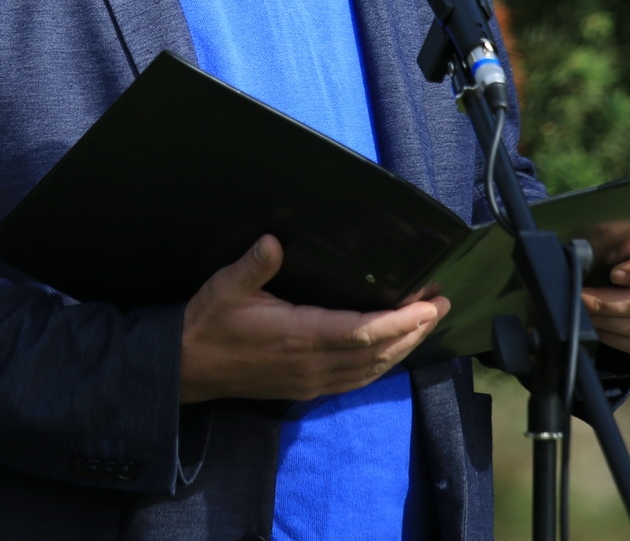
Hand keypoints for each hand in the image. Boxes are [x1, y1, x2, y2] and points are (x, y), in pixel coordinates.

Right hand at [178, 235, 450, 403]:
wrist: (187, 368)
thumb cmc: (208, 324)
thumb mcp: (225, 287)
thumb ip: (254, 265)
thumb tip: (273, 241)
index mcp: (299, 335)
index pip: (365, 332)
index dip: (403, 321)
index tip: (430, 304)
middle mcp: (313, 364)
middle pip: (379, 352)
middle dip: (415, 330)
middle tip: (442, 305)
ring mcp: (311, 380)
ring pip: (372, 370)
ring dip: (404, 348)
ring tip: (427, 324)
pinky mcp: (306, 389)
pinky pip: (356, 380)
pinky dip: (381, 365)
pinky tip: (392, 352)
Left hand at [582, 234, 629, 355]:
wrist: (605, 266)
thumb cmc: (605, 245)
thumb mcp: (607, 235)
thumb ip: (617, 244)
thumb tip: (618, 272)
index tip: (613, 274)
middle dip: (605, 303)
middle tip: (580, 298)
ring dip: (606, 322)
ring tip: (585, 312)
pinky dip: (617, 340)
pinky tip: (599, 328)